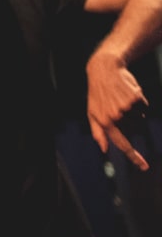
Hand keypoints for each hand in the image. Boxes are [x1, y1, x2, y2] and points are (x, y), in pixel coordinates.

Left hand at [86, 50, 150, 170]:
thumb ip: (98, 132)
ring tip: (120, 98)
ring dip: (134, 111)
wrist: (103, 70)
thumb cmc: (97, 94)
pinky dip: (139, 102)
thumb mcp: (92, 112)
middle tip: (117, 106)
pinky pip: (144, 107)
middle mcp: (116, 116)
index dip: (133, 156)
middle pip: (134, 129)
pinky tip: (127, 93)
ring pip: (140, 118)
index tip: (145, 166)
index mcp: (104, 121)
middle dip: (130, 121)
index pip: (121, 143)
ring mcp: (127, 107)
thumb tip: (104, 149)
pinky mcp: (136, 98)